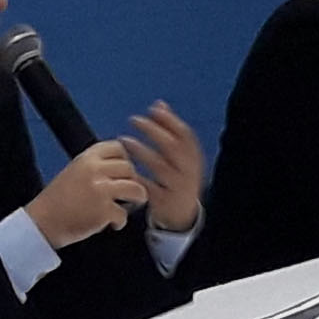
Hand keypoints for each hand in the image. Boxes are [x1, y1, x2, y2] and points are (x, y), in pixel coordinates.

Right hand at [25, 140, 147, 248]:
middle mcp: (94, 170)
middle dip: (131, 181)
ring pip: (136, 188)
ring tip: (129, 205)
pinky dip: (119, 222)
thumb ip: (95, 166)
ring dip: (136, 199)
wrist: (41, 222)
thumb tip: (121, 169)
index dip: (124, 160)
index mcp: (86, 158)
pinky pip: (124, 214)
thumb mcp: (74, 172)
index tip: (122, 173)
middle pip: (129, 168)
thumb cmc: (56, 202)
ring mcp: (100, 190)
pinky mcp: (103, 210)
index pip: (117, 148)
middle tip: (126, 193)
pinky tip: (111, 224)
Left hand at [122, 102, 203, 233]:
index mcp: (194, 158)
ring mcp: (178, 187)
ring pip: (160, 167)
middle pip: (173, 148)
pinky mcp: (165, 202)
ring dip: (142, 152)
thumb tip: (159, 104)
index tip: (153, 109)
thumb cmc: (178, 177)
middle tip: (135, 120)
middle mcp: (189, 172)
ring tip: (124, 141)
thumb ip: (170, 131)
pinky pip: (149, 188)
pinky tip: (125, 169)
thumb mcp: (181, 156)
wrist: (182, 215)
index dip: (170, 120)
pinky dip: (137, 178)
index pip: (185, 135)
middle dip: (154, 131)